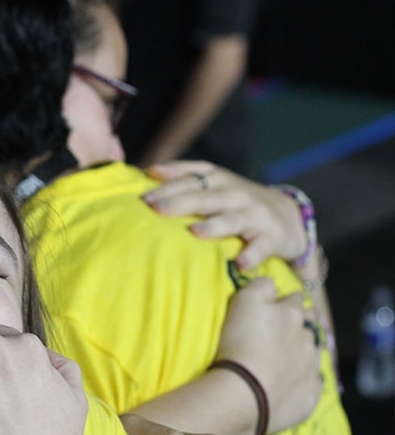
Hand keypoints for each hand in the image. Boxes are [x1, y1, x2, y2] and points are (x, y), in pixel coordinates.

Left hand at [141, 161, 306, 268]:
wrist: (289, 216)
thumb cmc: (239, 201)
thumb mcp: (216, 183)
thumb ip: (186, 175)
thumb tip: (150, 171)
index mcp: (220, 180)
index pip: (193, 178)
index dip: (169, 185)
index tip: (145, 197)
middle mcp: (236, 193)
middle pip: (207, 196)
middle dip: (182, 201)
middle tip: (157, 209)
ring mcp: (255, 214)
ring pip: (233, 219)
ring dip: (215, 225)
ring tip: (195, 232)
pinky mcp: (272, 237)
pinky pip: (261, 247)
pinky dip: (252, 254)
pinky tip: (240, 263)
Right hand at [216, 277, 321, 434]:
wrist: (242, 395)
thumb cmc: (239, 344)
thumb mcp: (243, 302)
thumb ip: (261, 286)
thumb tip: (272, 285)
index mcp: (293, 315)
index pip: (294, 299)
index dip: (284, 302)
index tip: (273, 309)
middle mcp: (308, 339)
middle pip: (307, 326)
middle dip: (297, 327)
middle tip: (277, 336)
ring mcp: (311, 369)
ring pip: (313, 355)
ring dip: (302, 354)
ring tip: (282, 362)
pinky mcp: (309, 396)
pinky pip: (313, 385)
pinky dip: (304, 382)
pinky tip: (290, 385)